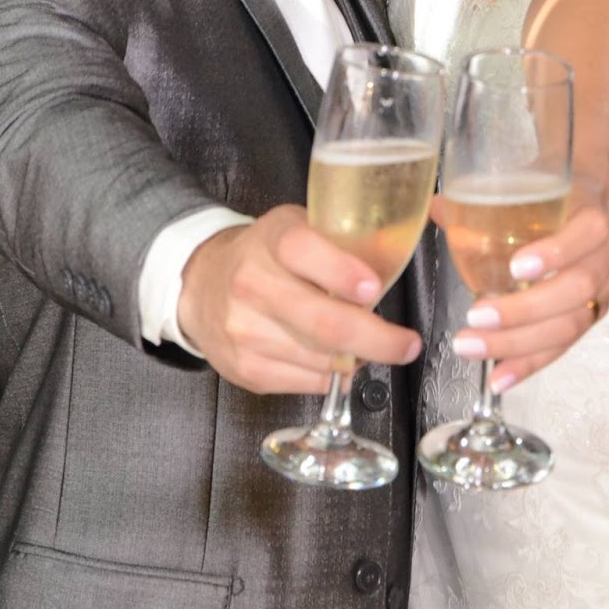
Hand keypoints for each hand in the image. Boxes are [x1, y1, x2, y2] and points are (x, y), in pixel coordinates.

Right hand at [176, 205, 422, 394]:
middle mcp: (253, 284)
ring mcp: (246, 331)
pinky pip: (309, 382)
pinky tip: (333, 357)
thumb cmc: (266, 255)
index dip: (341, 271)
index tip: (374, 288)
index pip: (303, 250)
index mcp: (272, 240)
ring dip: (357, 358)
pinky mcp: (246, 368)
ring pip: (323, 359)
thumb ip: (342, 240)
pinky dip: (332, 374)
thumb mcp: (299, 227)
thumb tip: (402, 255)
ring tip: (367, 345)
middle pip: (324, 323)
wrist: (202, 284)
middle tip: (406, 344)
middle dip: (377, 339)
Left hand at [444, 180, 608, 393]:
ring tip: (474, 347)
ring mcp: (603, 289)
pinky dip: (530, 363)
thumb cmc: (563, 187)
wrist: (605, 193)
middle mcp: (606, 256)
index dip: (555, 253)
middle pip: (575, 291)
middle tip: (476, 316)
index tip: (515, 266)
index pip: (586, 235)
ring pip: (570, 324)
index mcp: (594, 216)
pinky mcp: (593, 313)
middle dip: (524, 310)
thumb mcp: (538, 179)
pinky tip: (500, 378)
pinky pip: (564, 344)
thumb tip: (436, 208)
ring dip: (520, 343)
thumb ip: (489, 193)